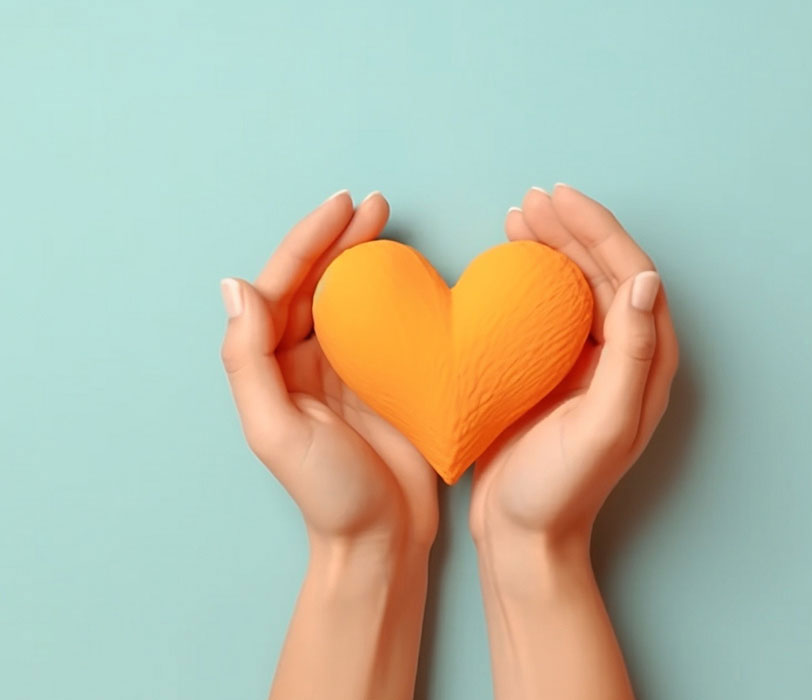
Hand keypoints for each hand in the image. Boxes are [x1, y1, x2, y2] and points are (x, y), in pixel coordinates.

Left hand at [220, 190, 436, 699]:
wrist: (383, 539)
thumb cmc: (329, 493)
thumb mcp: (276, 431)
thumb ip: (249, 361)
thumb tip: (234, 287)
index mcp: (275, 366)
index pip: (285, 287)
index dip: (308, 242)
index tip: (341, 206)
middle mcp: (307, 360)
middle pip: (318, 283)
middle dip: (340, 239)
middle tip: (372, 203)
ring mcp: (348, 368)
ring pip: (351, 298)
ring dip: (366, 257)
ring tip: (386, 222)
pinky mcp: (387, 380)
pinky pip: (388, 325)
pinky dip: (397, 293)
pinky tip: (413, 272)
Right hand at [470, 183, 677, 545]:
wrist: (521, 532)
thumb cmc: (562, 489)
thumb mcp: (602, 427)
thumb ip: (630, 357)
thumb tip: (643, 281)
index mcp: (643, 362)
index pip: (628, 274)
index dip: (598, 229)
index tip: (559, 198)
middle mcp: (620, 355)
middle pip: (600, 271)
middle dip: (569, 229)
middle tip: (529, 201)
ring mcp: (583, 361)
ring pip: (572, 284)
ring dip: (548, 247)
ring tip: (515, 218)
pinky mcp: (549, 371)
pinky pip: (542, 310)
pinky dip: (525, 280)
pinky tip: (503, 263)